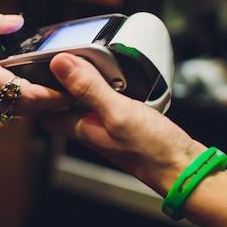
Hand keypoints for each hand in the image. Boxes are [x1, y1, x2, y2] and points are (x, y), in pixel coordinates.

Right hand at [0, 9, 70, 124]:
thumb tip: (16, 19)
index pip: (27, 95)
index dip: (54, 96)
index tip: (70, 88)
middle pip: (26, 108)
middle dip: (49, 99)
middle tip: (64, 83)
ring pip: (12, 111)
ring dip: (29, 99)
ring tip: (40, 78)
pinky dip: (9, 100)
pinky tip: (6, 81)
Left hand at [39, 53, 205, 195]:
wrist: (182, 167)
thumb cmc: (152, 150)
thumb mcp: (117, 111)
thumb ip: (89, 88)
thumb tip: (60, 64)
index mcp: (82, 128)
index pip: (48, 112)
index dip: (43, 92)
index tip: (48, 68)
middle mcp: (92, 129)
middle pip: (67, 104)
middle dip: (66, 82)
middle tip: (72, 59)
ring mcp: (109, 127)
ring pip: (89, 102)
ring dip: (90, 83)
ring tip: (95, 62)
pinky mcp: (127, 124)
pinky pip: (110, 102)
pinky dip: (112, 88)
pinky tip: (122, 79)